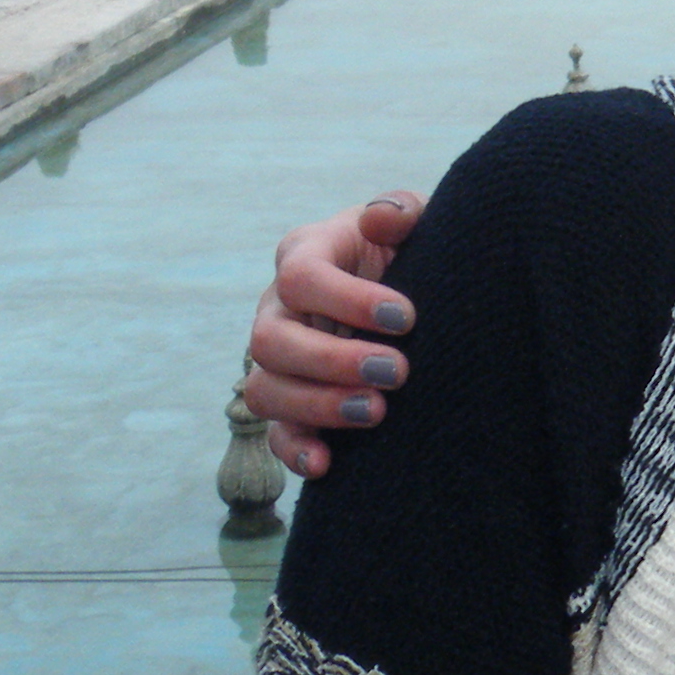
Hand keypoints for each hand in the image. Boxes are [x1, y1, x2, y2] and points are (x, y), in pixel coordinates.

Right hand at [242, 193, 425, 477]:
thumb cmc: (405, 249)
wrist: (409, 297)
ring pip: (264, 389)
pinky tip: (326, 463)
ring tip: (378, 412)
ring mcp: (276, 360)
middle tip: (398, 372)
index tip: (406, 317)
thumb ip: (400, 210)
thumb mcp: (410, 219)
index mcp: (304, 254)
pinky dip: (294, 451)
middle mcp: (277, 308)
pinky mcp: (288, 403)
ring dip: (317, 406)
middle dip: (333, 361)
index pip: (301, 277)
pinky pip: (274, 433)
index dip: (348, 300)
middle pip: (269, 340)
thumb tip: (380, 221)